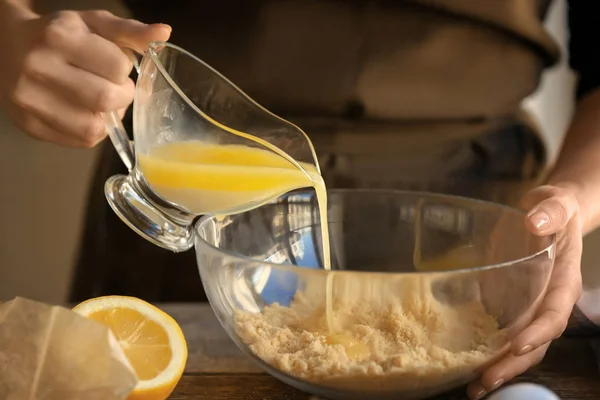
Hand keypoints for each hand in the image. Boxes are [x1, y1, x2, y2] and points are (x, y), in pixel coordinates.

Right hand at [0, 4, 170, 146]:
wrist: (8, 45)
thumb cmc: (59, 35)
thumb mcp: (93, 24)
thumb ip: (130, 31)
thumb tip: (164, 33)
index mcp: (59, 36)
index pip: (117, 67)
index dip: (126, 71)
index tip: (118, 68)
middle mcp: (39, 66)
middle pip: (105, 99)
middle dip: (122, 97)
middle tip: (116, 89)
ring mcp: (28, 98)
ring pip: (92, 127)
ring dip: (109, 118)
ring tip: (101, 103)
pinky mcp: (28, 124)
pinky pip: (78, 141)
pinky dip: (93, 131)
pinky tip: (86, 113)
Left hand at [467, 185, 582, 398]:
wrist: (545, 213)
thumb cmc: (554, 209)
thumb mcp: (556, 203)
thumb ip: (550, 211)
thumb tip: (534, 221)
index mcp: (563, 281)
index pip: (554, 313)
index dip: (538, 332)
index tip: (517, 344)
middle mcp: (547, 301)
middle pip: (535, 342)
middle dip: (513, 364)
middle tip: (486, 382)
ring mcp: (528, 306)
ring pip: (517, 345)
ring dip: (498, 366)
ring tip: (474, 387)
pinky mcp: (508, 303)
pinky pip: (499, 330)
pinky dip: (484, 348)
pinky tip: (462, 362)